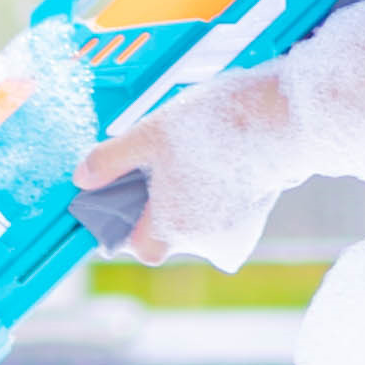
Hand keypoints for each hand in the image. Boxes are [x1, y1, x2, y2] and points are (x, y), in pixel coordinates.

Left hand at [72, 70, 291, 270]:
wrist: (282, 119)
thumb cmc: (215, 125)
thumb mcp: (150, 133)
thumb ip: (111, 159)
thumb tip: (82, 177)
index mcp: (169, 226)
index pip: (136, 245)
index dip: (127, 224)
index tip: (127, 199)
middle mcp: (201, 241)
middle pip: (169, 237)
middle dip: (162, 213)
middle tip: (163, 174)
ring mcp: (234, 234)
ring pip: (199, 229)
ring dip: (192, 205)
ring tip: (197, 162)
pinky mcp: (257, 220)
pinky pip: (227, 221)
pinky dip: (221, 201)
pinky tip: (223, 167)